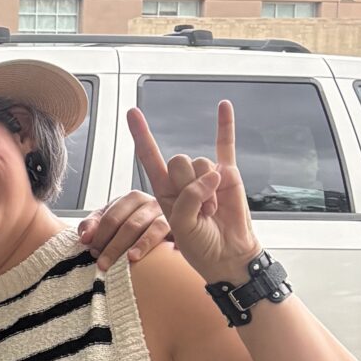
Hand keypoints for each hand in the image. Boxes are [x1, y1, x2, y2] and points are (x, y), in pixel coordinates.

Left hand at [76, 189, 168, 269]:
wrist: (162, 234)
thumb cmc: (130, 227)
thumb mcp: (107, 223)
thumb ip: (91, 226)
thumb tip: (85, 238)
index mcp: (131, 199)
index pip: (111, 217)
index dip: (100, 236)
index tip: (92, 252)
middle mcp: (149, 203)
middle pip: (129, 224)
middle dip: (114, 246)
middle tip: (103, 264)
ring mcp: (165, 213)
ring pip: (149, 228)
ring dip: (138, 245)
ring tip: (129, 260)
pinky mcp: (176, 226)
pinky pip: (165, 233)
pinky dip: (156, 243)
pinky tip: (152, 254)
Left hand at [127, 100, 261, 284]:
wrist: (227, 254)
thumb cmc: (200, 244)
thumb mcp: (182, 225)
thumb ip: (189, 198)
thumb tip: (212, 175)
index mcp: (164, 190)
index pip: (150, 157)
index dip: (141, 136)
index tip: (132, 113)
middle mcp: (183, 180)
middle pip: (179, 161)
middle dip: (188, 185)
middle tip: (199, 210)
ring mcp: (206, 175)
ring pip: (202, 164)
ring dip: (208, 190)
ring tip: (212, 210)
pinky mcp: (228, 174)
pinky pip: (225, 145)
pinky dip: (225, 125)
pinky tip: (223, 105)